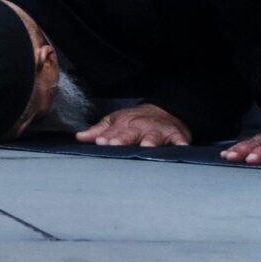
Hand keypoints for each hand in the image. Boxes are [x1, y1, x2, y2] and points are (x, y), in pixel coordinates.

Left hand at [76, 104, 190, 146]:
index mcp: (124, 124)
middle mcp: (141, 127)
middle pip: (131, 133)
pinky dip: (181, 145)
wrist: (164, 112)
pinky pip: (180, 141)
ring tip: (146, 148)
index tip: (100, 143)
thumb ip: (99, 131)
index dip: (106, 138)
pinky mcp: (177, 136)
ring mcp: (159, 131)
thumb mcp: (116, 121)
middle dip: (123, 139)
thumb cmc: (136, 121)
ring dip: (150, 142)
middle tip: (115, 145)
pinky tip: (181, 149)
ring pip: (154, 137)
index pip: (113, 132)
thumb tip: (79, 137)